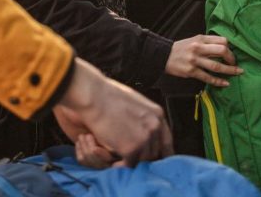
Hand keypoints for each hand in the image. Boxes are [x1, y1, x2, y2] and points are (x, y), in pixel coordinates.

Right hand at [54, 58, 172, 166]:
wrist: (93, 96)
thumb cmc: (107, 95)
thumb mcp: (135, 103)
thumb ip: (144, 119)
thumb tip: (142, 130)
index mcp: (157, 114)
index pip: (166, 142)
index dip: (161, 153)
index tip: (157, 159)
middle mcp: (155, 127)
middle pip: (154, 153)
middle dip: (142, 157)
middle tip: (130, 157)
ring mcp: (144, 138)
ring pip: (143, 160)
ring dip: (131, 161)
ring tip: (119, 156)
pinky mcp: (131, 148)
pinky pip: (129, 165)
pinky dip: (120, 166)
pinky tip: (113, 162)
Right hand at [166, 34, 242, 85]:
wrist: (163, 56)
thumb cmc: (181, 48)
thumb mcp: (193, 40)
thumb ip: (207, 42)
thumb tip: (224, 48)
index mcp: (200, 39)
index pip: (221, 40)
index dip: (230, 48)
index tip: (231, 53)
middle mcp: (198, 48)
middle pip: (222, 51)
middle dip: (232, 58)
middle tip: (235, 63)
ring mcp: (195, 60)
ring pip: (216, 66)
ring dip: (230, 70)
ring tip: (237, 73)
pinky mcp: (191, 71)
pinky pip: (208, 77)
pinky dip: (218, 81)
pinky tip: (225, 83)